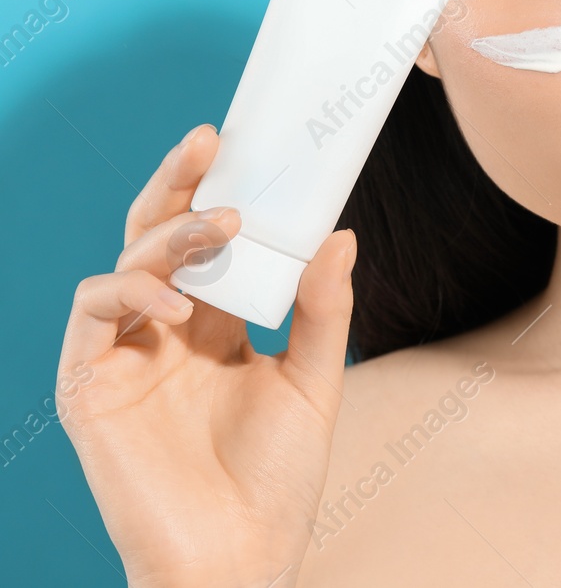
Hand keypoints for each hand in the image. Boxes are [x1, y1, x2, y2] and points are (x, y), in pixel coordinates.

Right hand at [57, 123, 356, 587]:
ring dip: (168, 235)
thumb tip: (340, 233)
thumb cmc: (278, 478)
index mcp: (218, 323)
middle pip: (158, 236)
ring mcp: (126, 355)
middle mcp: (168, 330)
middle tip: (209, 143)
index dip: (218, 191)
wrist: (242, 557)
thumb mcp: (316, 382)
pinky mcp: (91, 387)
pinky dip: (129, 292)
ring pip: (126, 263)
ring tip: (221, 227)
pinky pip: (92, 316)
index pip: (209, 241)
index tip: (244, 144)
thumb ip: (324, 309)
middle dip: (178, 183)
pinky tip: (177, 300)